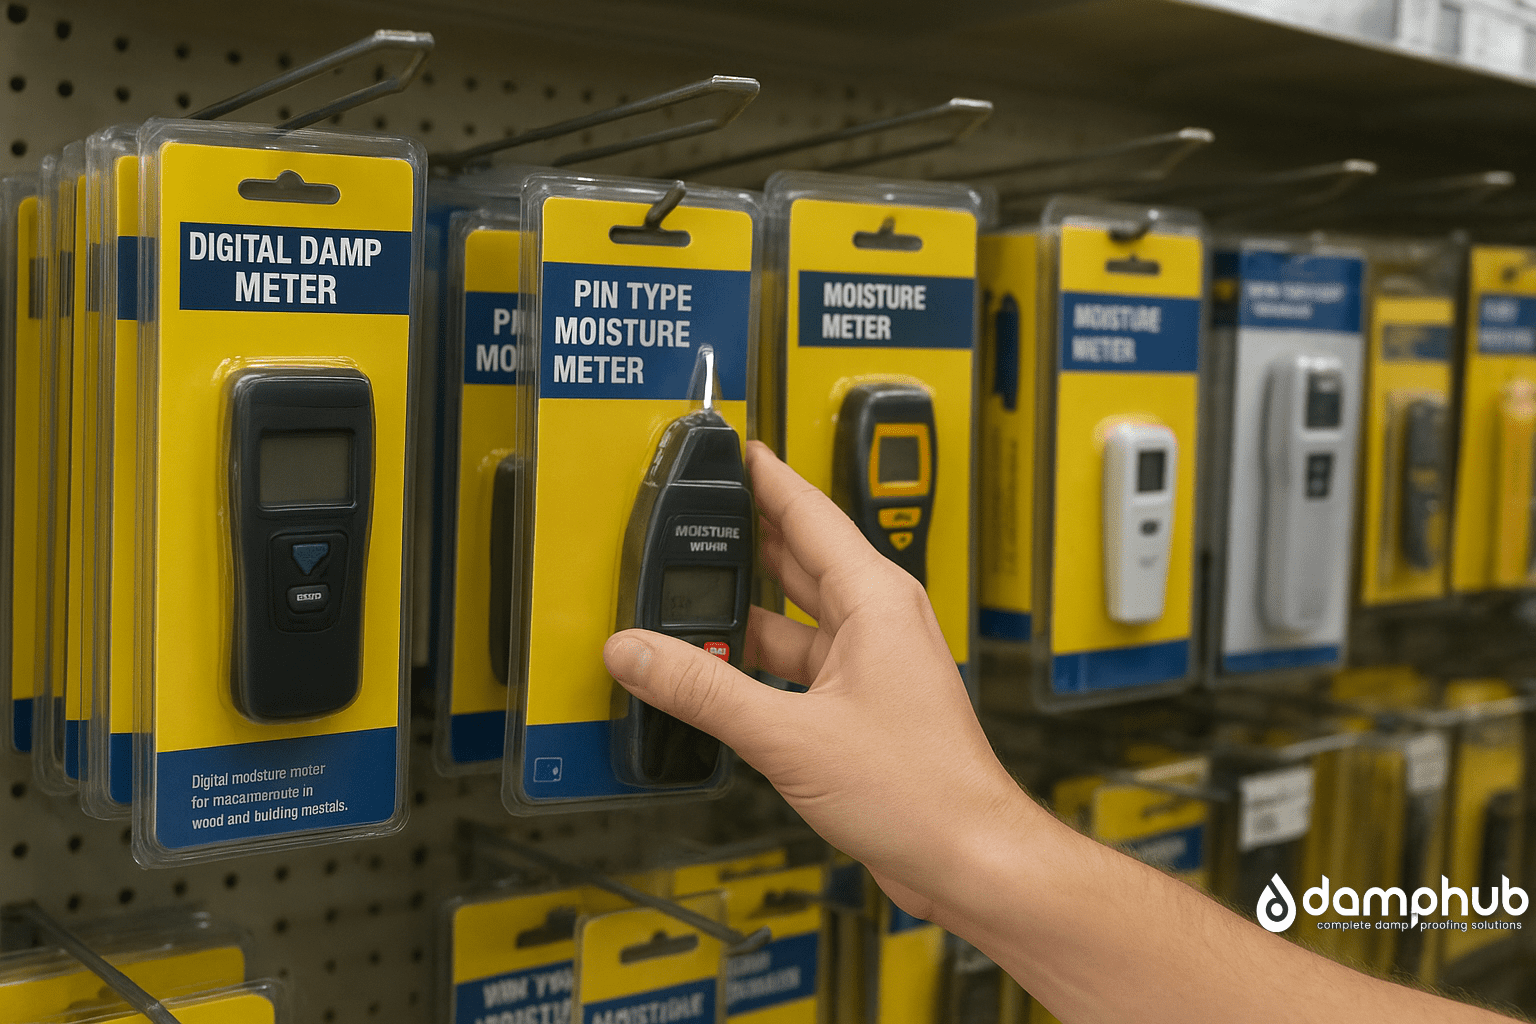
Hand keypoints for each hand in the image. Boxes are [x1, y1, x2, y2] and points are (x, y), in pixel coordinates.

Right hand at [604, 440, 1037, 922]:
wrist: (970, 859)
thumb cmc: (922, 793)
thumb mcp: (790, 736)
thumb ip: (705, 690)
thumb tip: (640, 652)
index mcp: (875, 599)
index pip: (808, 510)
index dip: (764, 476)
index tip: (730, 450)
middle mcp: (877, 621)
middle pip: (796, 559)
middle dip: (741, 544)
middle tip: (690, 522)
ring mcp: (871, 663)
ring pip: (792, 618)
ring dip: (743, 618)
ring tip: (682, 610)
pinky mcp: (861, 704)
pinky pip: (798, 663)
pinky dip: (756, 665)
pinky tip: (718, 677)